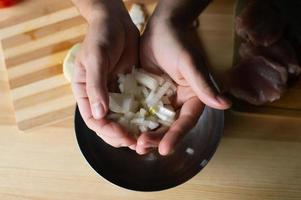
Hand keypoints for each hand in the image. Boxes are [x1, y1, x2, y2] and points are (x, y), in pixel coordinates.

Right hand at [71, 1, 138, 147]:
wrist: (116, 21)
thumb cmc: (100, 36)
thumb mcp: (96, 59)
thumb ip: (96, 86)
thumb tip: (99, 115)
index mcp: (85, 93)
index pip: (93, 120)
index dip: (107, 131)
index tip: (122, 136)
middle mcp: (99, 97)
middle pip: (108, 124)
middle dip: (121, 136)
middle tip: (137, 142)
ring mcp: (114, 93)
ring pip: (122, 119)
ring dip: (132, 130)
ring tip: (145, 138)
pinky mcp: (128, 88)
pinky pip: (134, 107)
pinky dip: (141, 116)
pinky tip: (152, 122)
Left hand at [137, 16, 230, 154]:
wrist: (160, 29)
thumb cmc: (178, 43)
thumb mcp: (190, 63)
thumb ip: (203, 85)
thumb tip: (226, 104)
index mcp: (193, 98)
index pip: (186, 121)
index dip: (176, 136)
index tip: (165, 149)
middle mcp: (179, 103)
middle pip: (169, 127)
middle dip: (157, 139)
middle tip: (141, 147)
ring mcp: (163, 101)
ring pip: (155, 123)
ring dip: (145, 134)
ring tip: (133, 144)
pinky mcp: (148, 96)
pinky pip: (142, 112)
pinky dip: (135, 122)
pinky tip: (125, 129)